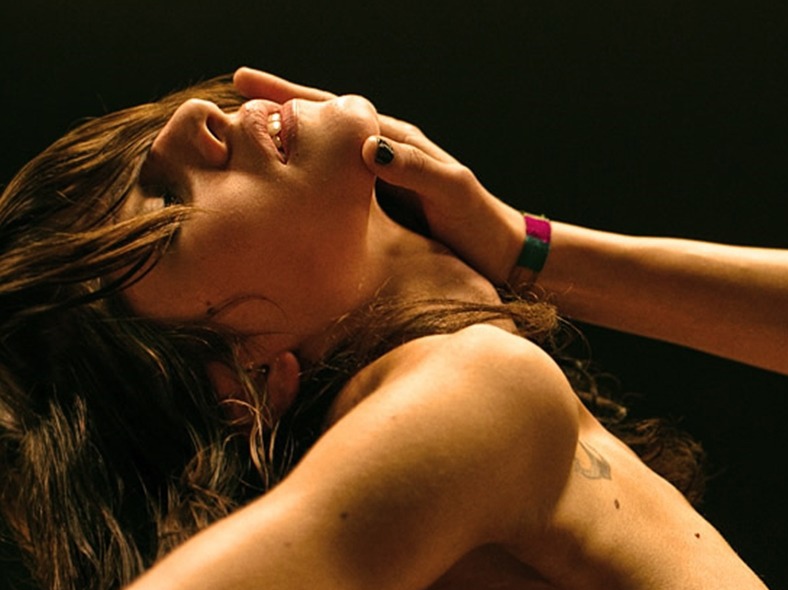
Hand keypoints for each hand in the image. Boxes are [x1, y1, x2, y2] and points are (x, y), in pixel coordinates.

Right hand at [233, 68, 526, 285]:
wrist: (499, 253)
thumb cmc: (478, 223)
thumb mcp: (450, 191)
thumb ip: (414, 168)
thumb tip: (367, 146)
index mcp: (398, 142)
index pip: (335, 109)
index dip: (291, 97)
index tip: (248, 83)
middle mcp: (384, 154)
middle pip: (320, 124)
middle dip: (278, 108)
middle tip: (233, 96)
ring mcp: (379, 180)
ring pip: (321, 154)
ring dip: (287, 144)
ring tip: (245, 138)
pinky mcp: (379, 208)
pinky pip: (331, 186)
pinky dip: (304, 178)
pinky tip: (284, 186)